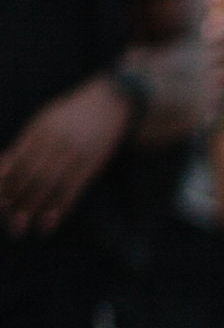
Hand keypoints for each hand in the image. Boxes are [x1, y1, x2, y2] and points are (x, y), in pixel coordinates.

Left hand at [0, 76, 130, 236]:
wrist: (110, 101)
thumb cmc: (71, 114)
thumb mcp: (44, 122)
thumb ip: (25, 144)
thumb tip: (3, 167)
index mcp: (38, 130)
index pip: (16, 162)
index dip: (5, 184)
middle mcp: (54, 141)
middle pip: (30, 176)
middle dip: (17, 200)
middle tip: (9, 222)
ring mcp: (74, 152)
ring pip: (50, 184)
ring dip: (36, 207)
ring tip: (26, 226)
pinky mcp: (92, 162)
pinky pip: (73, 188)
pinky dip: (61, 206)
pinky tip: (51, 220)